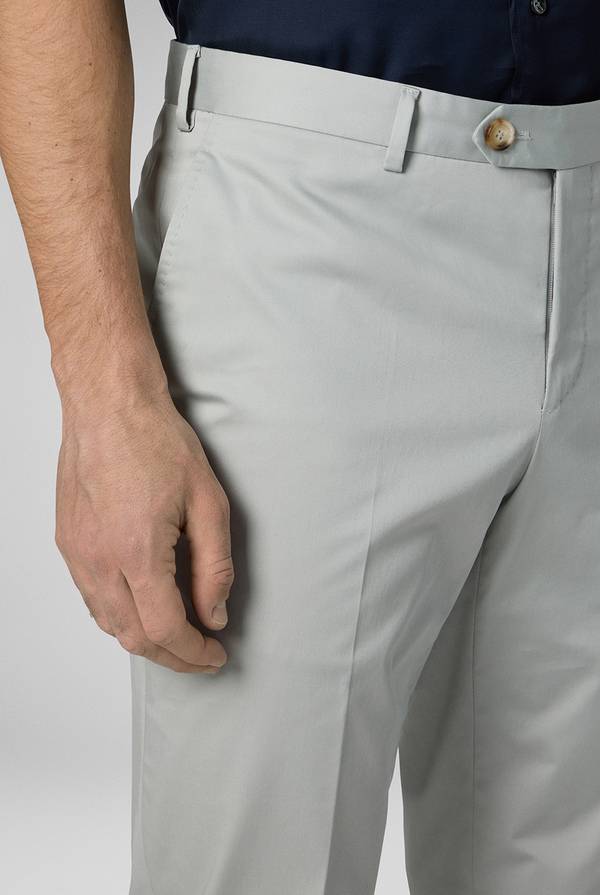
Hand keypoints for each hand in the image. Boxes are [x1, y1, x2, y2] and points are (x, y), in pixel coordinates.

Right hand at [55, 394, 231, 672]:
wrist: (109, 405)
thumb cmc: (156, 441)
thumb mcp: (208, 502)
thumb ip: (214, 566)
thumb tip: (214, 614)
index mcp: (137, 552)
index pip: (165, 629)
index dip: (193, 653)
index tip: (214, 655)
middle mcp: (98, 560)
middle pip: (133, 637)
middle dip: (171, 656)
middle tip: (200, 653)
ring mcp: (77, 553)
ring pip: (108, 624)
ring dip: (143, 639)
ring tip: (176, 633)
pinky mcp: (67, 542)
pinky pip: (90, 599)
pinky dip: (118, 616)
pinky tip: (141, 606)